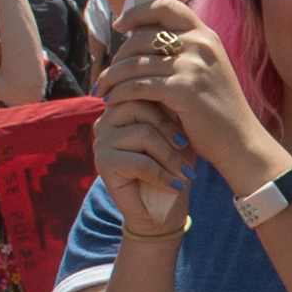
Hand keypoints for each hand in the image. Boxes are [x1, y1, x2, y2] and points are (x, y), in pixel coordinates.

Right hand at [92, 93, 197, 238]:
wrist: (161, 209)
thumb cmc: (173, 166)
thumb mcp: (178, 133)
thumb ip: (173, 108)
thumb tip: (181, 83)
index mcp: (123, 104)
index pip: (145, 89)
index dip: (171, 108)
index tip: (189, 130)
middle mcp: (108, 118)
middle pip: (142, 107)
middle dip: (171, 130)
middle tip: (187, 151)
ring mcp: (102, 139)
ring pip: (144, 133)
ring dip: (170, 156)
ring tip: (185, 172)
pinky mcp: (103, 163)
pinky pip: (140, 162)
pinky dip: (163, 175)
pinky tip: (176, 185)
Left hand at [106, 0, 269, 178]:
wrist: (241, 140)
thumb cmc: (219, 110)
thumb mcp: (205, 70)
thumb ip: (182, 53)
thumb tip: (140, 44)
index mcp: (205, 35)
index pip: (165, 6)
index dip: (137, 12)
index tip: (120, 26)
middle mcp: (200, 44)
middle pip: (142, 37)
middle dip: (118, 55)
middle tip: (106, 74)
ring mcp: (192, 65)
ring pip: (136, 62)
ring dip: (112, 76)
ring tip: (102, 89)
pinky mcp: (183, 89)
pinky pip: (138, 85)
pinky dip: (120, 93)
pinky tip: (112, 102)